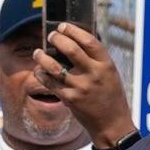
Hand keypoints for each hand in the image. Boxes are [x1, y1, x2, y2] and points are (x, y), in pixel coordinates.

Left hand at [35, 23, 134, 148]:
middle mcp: (94, 74)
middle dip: (57, 39)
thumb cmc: (110, 95)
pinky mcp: (70, 99)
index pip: (89, 41)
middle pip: (71, 49)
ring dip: (42, 57)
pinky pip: (50, 83)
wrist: (112, 123)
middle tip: (51, 36)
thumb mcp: (109, 73)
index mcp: (106, 64)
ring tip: (38, 52)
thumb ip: (95, 59)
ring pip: (55, 66)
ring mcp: (81, 87)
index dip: (73, 30)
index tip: (63, 26)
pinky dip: (41, 74)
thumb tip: (74, 40)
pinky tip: (39, 70)